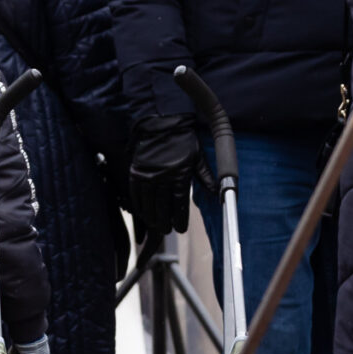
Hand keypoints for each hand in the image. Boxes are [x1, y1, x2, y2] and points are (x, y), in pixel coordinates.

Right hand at [128, 116, 197, 239]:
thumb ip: (206, 177)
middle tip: (167, 230)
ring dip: (152, 218)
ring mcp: (148, 176)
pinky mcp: (136, 172)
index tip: (180, 228)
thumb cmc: (184, 140)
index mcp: (180, 176)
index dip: (179, 220)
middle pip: (163, 209)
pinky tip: (143, 214)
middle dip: (165, 223)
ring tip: (156, 225)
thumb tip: (216, 193)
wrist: (163, 123)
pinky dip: (140, 207)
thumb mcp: (198, 157)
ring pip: (149, 205)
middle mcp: (163, 179)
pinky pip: (136, 195)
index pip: (179, 205)